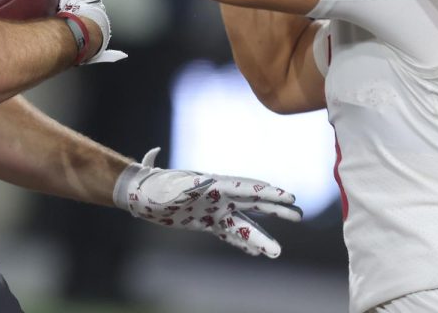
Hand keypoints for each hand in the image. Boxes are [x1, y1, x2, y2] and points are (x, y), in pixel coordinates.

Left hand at [113, 147, 301, 258]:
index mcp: (211, 184)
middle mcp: (216, 196)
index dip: (266, 192)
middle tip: (298, 214)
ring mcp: (213, 209)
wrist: (139, 194)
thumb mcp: (166, 188)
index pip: (245, 188)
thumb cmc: (152, 187)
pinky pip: (229, 233)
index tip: (288, 196)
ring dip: (260, 237)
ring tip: (277, 253)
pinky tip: (256, 253)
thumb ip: (184, 187)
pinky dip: (242, 243)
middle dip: (274, 208)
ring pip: (243, 224)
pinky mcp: (206, 221)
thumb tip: (201, 184)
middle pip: (251, 202)